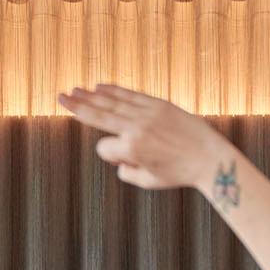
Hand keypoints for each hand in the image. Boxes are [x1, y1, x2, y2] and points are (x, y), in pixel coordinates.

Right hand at [57, 83, 231, 191]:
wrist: (210, 157)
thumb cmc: (180, 174)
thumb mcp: (149, 182)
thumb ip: (127, 173)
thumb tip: (117, 159)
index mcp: (132, 150)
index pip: (105, 149)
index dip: (111, 158)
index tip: (126, 163)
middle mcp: (136, 129)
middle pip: (99, 116)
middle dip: (77, 107)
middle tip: (59, 97)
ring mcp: (146, 114)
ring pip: (111, 103)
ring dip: (90, 96)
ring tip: (73, 91)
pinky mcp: (157, 104)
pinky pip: (129, 95)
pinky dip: (113, 91)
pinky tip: (99, 87)